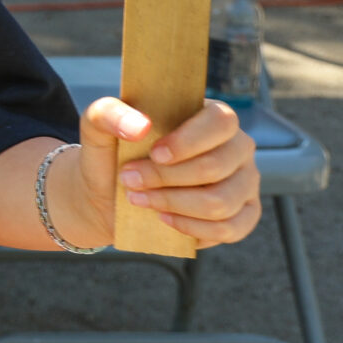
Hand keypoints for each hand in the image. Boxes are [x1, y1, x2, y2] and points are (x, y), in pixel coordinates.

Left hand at [73, 96, 260, 248]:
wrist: (109, 194)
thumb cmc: (113, 153)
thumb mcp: (97, 126)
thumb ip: (109, 113)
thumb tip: (141, 126)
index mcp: (210, 116)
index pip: (221, 121)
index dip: (188, 141)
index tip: (154, 154)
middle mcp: (237, 147)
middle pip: (216, 166)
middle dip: (166, 178)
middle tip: (131, 180)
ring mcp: (245, 182)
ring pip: (220, 202)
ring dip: (173, 204)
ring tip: (141, 199)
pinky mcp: (244, 215)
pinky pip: (230, 229)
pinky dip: (191, 228)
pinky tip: (164, 218)